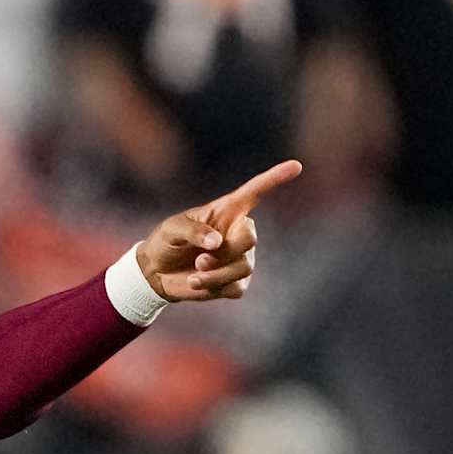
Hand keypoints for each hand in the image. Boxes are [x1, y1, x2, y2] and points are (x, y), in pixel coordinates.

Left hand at [137, 160, 301, 301]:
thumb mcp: (172, 230)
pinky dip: (214, 287)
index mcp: (226, 211)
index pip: (254, 192)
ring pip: (243, 267)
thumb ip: (193, 231)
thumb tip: (218, 242)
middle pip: (250, 239)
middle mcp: (238, 232)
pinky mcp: (235, 282)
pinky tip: (196, 283)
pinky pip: (236, 287)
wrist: (157, 273)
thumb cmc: (165, 243)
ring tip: (194, 273)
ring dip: (215, 274)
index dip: (275, 179)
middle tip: (200, 259)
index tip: (296, 166)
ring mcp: (240, 258)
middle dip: (225, 252)